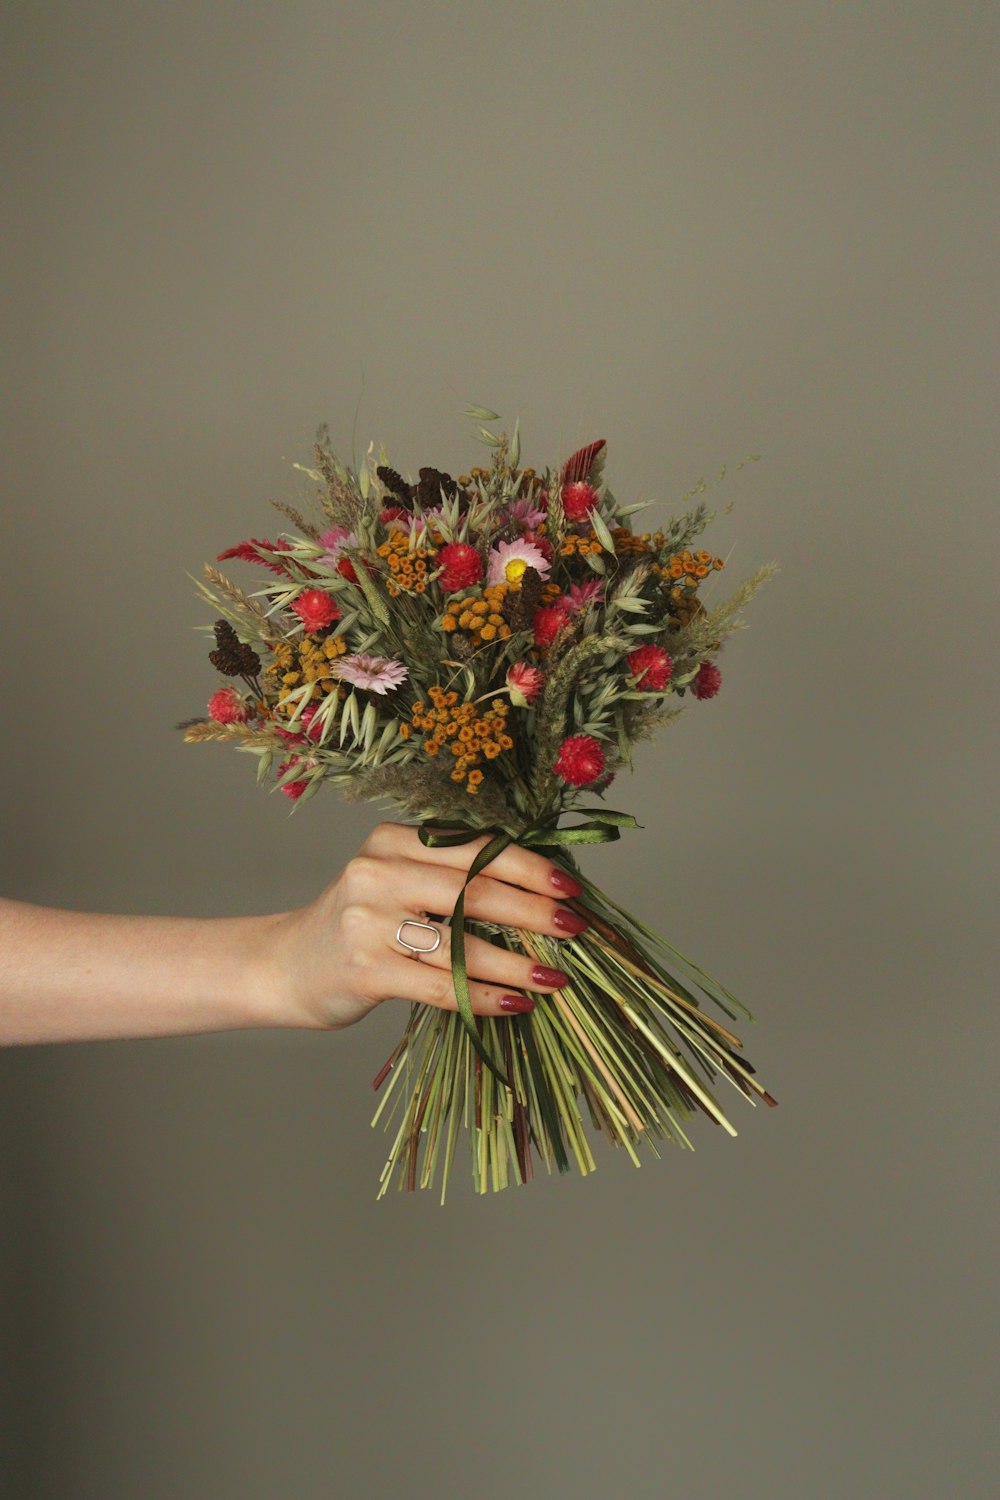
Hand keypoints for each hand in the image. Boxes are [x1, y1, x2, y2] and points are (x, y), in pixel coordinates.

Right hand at [265, 822, 589, 1030]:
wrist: (283, 966)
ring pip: (460, 942)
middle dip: (533, 911)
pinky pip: (438, 985)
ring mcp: (367, 920)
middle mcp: (377, 871)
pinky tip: (514, 1004)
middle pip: (473, 890)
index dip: (529, 867)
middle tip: (574, 930)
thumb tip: (541, 893)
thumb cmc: (359, 926)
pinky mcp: (364, 969)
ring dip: (517, 963)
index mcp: (393, 841)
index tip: (570, 888)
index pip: (474, 848)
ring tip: (555, 978)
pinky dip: (482, 996)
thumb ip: (451, 879)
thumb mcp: (397, 883)